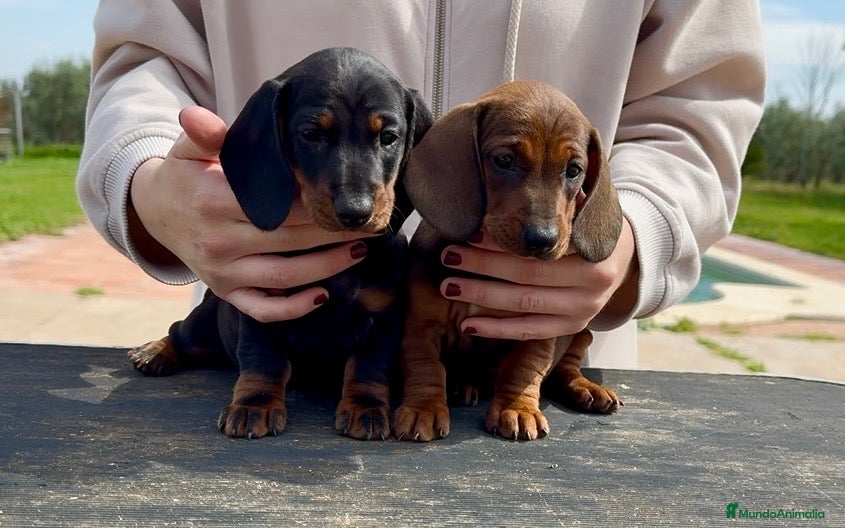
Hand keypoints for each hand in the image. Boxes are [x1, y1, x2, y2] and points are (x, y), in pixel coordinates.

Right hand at [129, 106, 375, 321]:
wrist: (154, 212)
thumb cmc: (185, 175)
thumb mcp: (189, 151)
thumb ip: (203, 134)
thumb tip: (196, 116)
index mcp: (213, 202)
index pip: (278, 205)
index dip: (315, 201)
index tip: (345, 195)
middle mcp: (219, 242)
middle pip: (290, 240)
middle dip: (334, 233)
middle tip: (370, 223)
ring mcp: (222, 272)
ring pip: (284, 277)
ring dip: (326, 267)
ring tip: (359, 251)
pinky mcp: (224, 291)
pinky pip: (261, 308)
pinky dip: (292, 309)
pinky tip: (323, 295)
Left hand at [438, 219, 637, 339]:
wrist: (624, 259)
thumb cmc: (589, 226)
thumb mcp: (583, 207)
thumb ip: (556, 203)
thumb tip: (509, 186)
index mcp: (594, 246)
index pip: (540, 245)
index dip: (503, 240)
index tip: (471, 233)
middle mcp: (594, 281)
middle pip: (528, 273)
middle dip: (483, 265)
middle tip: (449, 255)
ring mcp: (584, 308)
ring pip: (525, 303)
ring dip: (482, 295)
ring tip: (450, 286)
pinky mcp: (572, 327)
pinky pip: (530, 331)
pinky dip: (498, 329)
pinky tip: (470, 325)